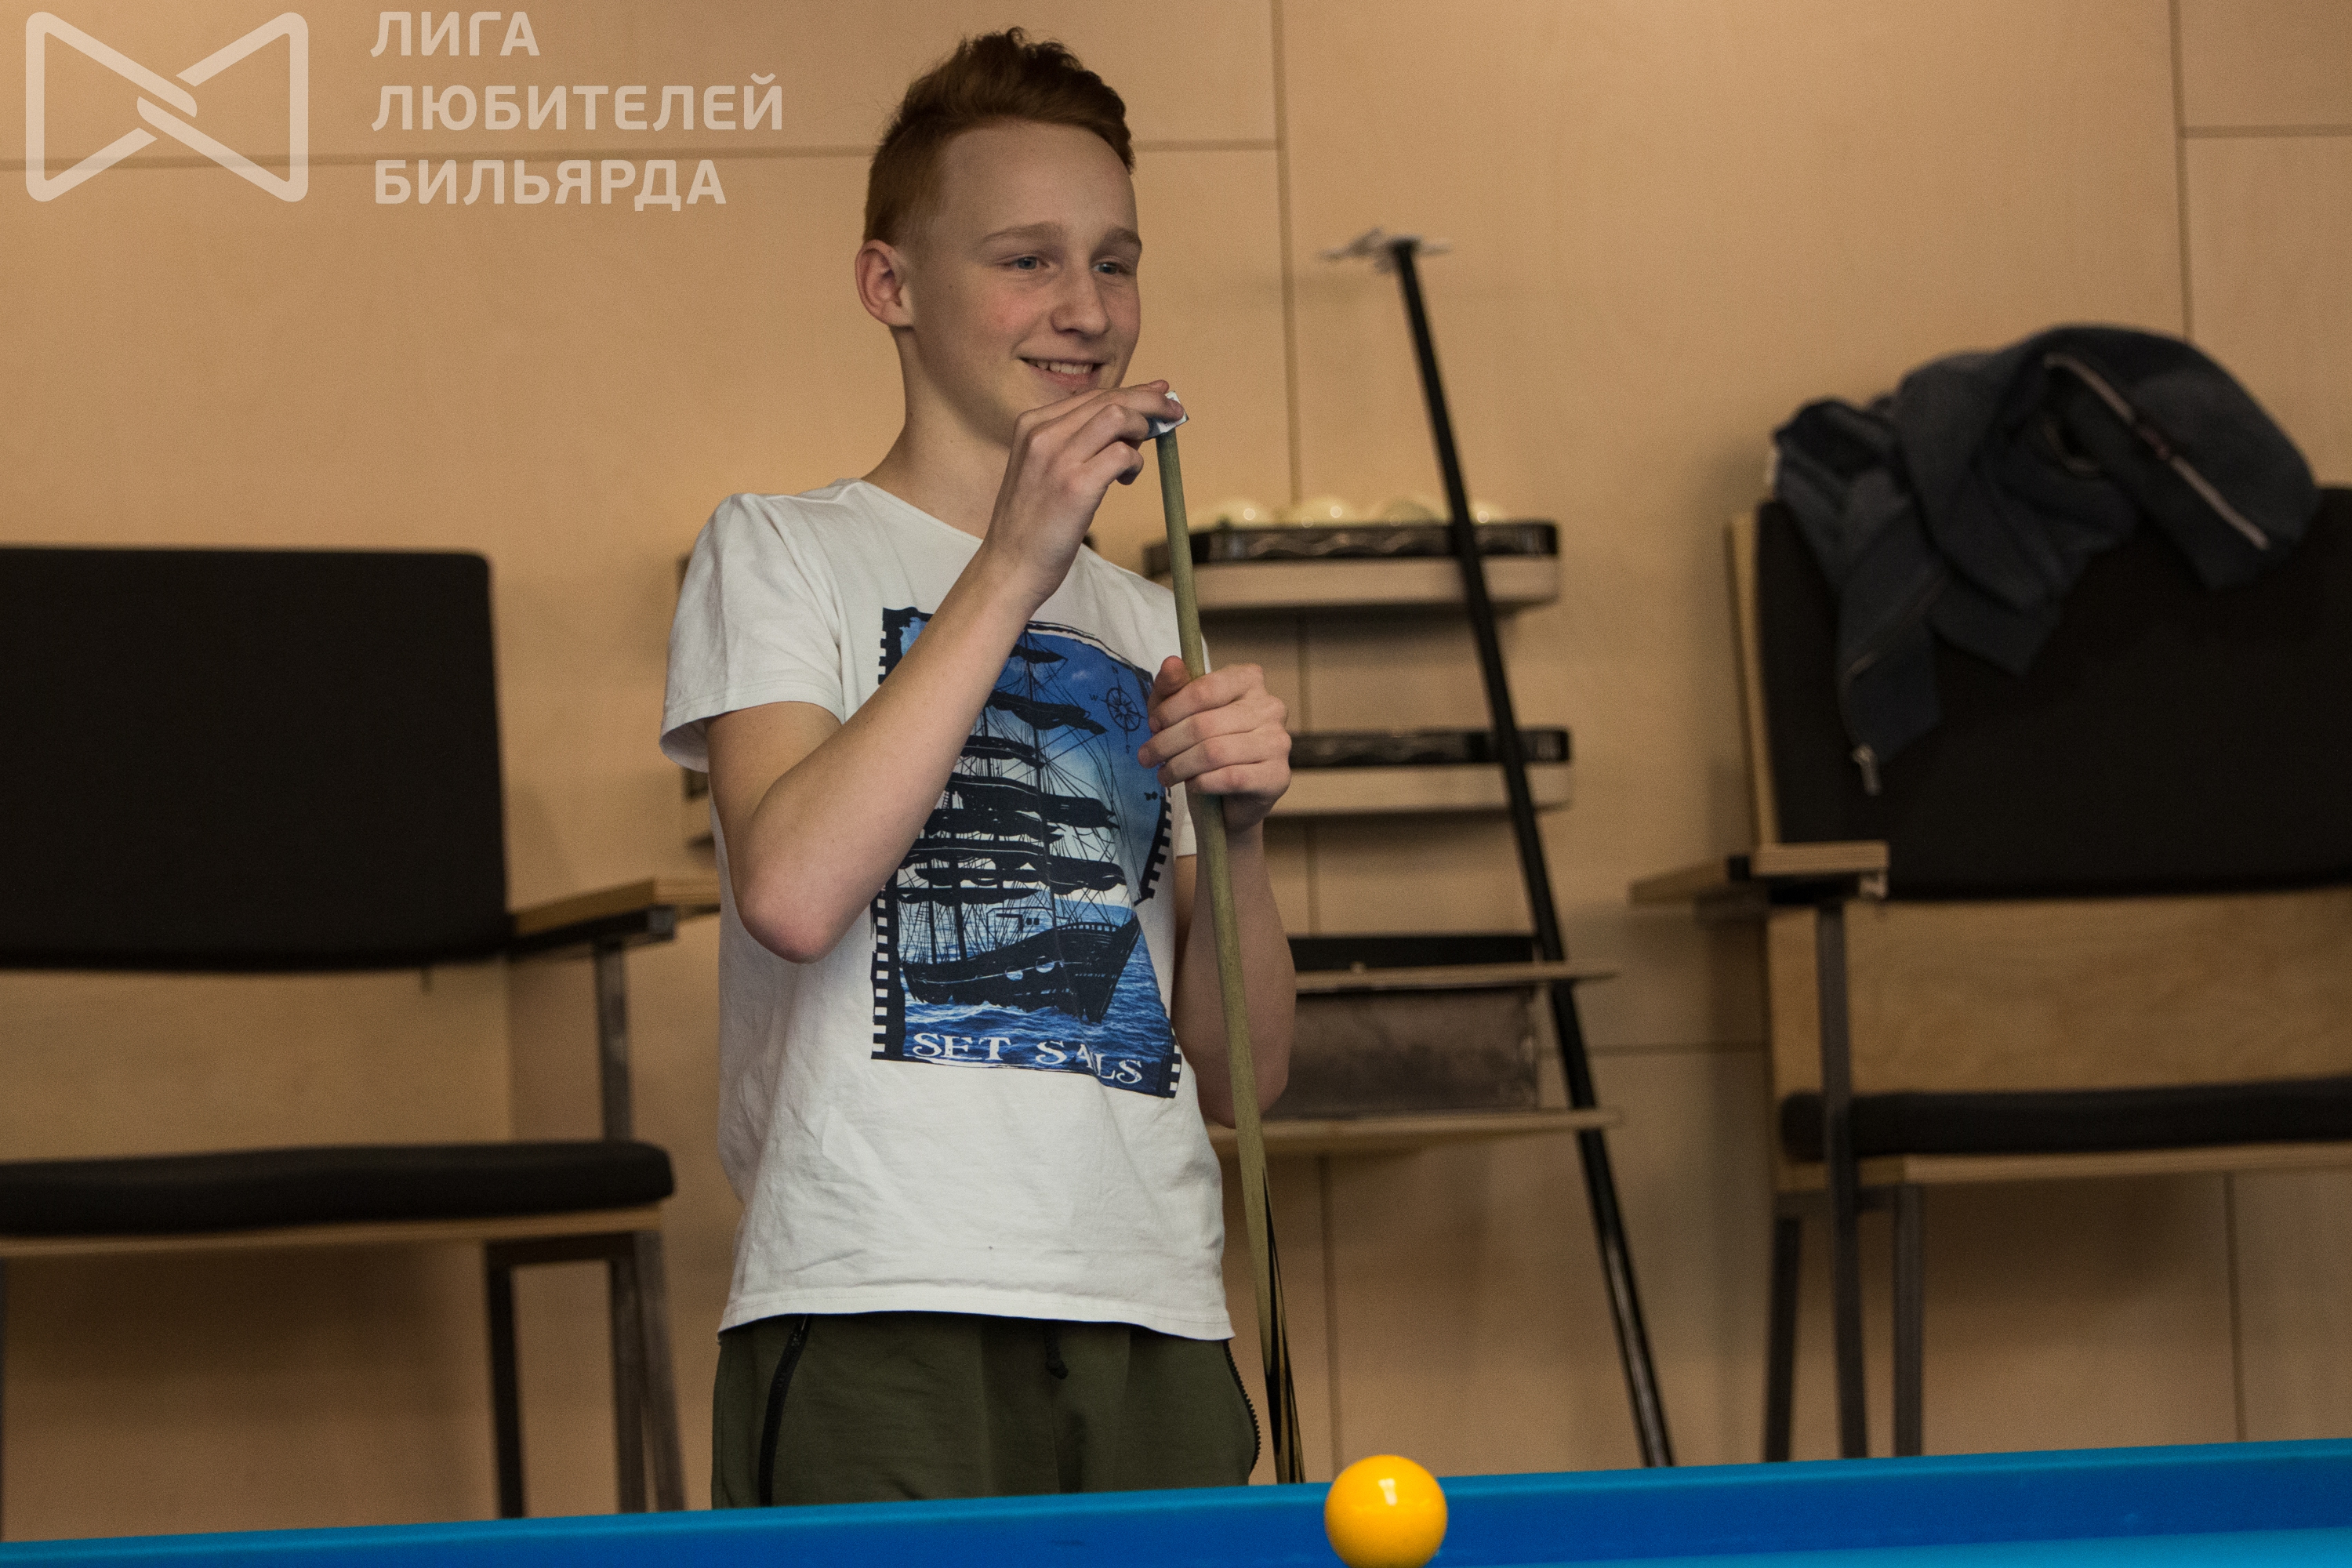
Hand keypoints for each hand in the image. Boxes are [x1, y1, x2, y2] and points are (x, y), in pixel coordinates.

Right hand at [976, 383, 1184, 610]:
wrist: (1008, 567)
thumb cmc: (1030, 525)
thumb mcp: (1040, 469)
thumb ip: (1071, 443)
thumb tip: (1126, 424)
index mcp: (1030, 425)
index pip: (1091, 395)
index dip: (1130, 392)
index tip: (1157, 393)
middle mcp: (1042, 434)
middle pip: (1108, 399)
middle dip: (1150, 401)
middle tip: (1174, 411)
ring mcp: (1058, 459)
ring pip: (1118, 416)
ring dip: (1144, 427)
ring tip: (1142, 450)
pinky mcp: (1076, 486)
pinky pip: (1122, 454)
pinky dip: (1135, 462)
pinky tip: (1127, 478)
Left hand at [1139, 657, 1290, 833]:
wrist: (1229, 799)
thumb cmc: (1203, 746)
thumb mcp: (1178, 713)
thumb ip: (1172, 687)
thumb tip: (1171, 662)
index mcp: (1249, 680)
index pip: (1204, 689)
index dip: (1171, 708)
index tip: (1152, 724)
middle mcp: (1271, 707)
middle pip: (1205, 724)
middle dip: (1167, 743)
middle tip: (1146, 757)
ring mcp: (1278, 741)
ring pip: (1215, 752)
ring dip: (1179, 766)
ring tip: (1164, 775)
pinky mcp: (1278, 775)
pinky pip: (1230, 777)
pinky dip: (1202, 784)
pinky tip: (1192, 785)